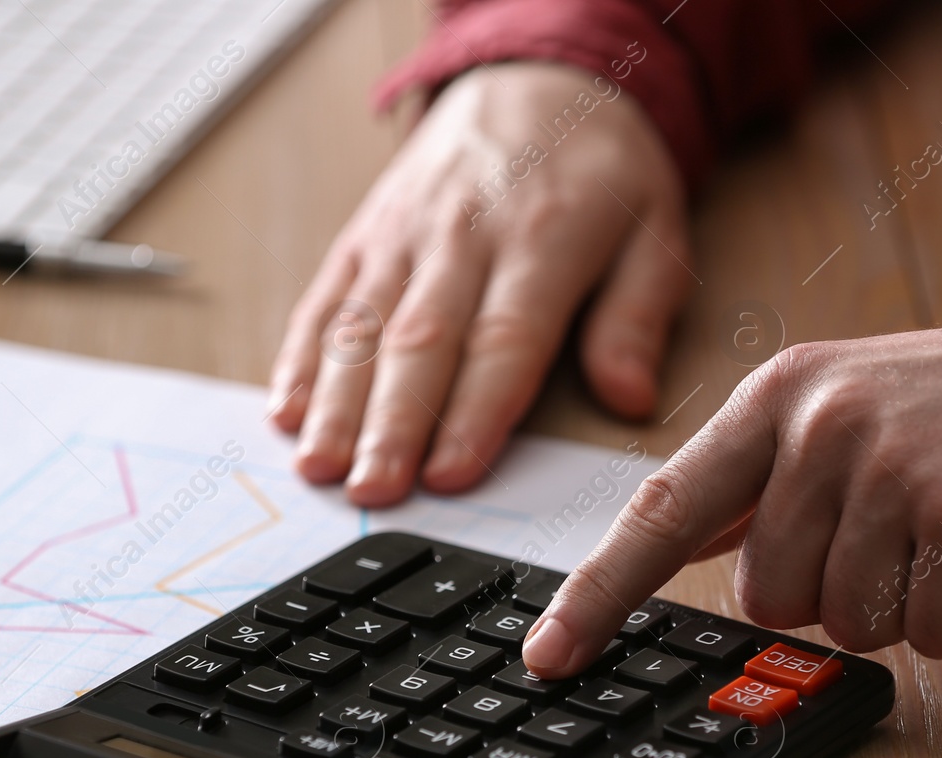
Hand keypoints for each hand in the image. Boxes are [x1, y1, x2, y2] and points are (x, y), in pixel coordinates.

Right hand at [268, 62, 692, 505]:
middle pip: (421, 339)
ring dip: (335, 402)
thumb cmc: (600, 172)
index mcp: (545, 236)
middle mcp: (464, 231)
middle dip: (391, 425)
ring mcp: (405, 231)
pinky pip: (327, 297)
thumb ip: (638, 316)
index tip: (451, 473)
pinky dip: (302, 356)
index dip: (475, 411)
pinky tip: (286, 410)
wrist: (535, 79)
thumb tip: (631, 398)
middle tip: (372, 493)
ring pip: (362, 324)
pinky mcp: (367, 232)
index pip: (505, 337)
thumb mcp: (655, 230)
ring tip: (320, 467)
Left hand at [522, 298, 941, 671]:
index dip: (599, 593)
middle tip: (915, 528)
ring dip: (918, 603)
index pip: (662, 509)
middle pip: (770, 598)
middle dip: (844, 594)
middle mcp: (819, 420)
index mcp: (779, 397)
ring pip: (851, 625)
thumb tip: (679, 551)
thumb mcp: (858, 414)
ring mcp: (889, 462)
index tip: (548, 656)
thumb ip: (766, 482)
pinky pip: (935, 633)